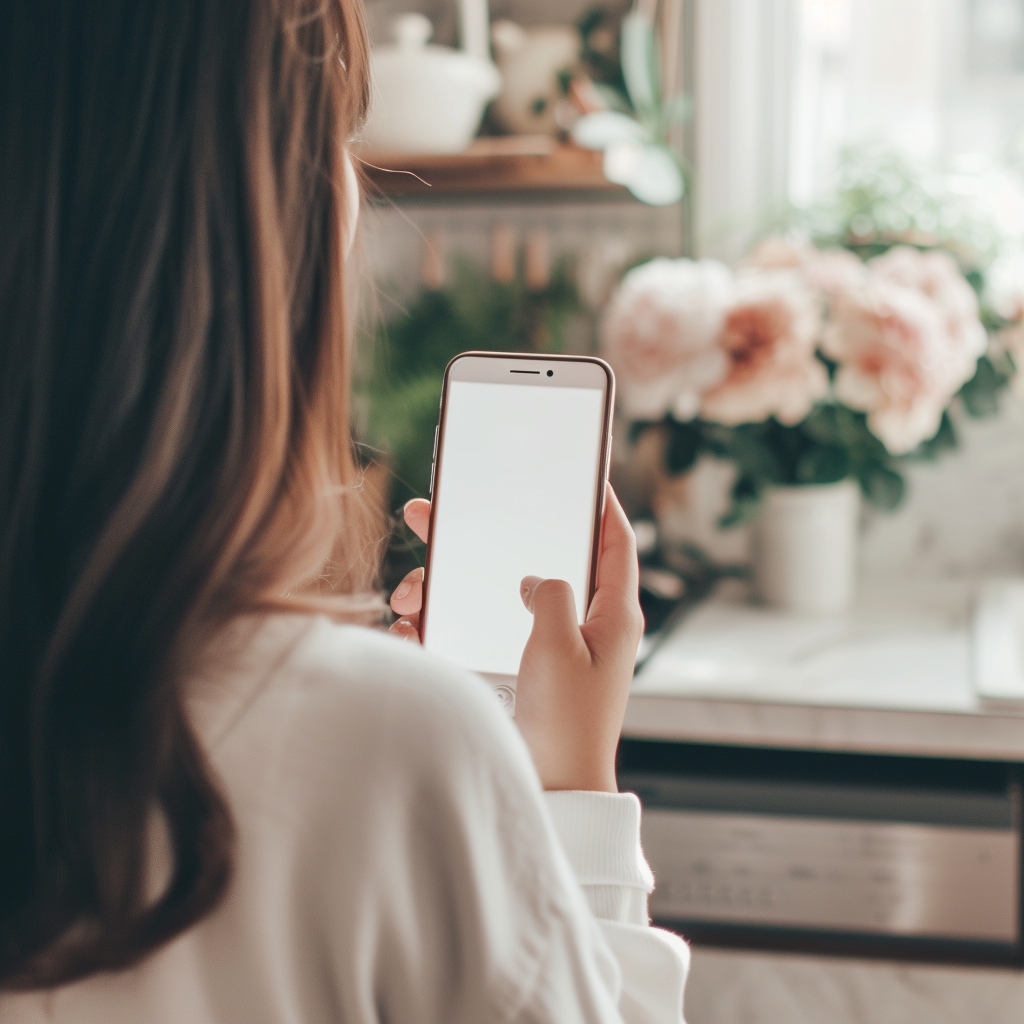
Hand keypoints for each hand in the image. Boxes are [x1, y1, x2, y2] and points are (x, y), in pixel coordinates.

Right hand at [388, 489, 643, 792]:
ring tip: (409, 594)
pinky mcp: (524, 667)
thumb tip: (536, 578)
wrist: (556, 787)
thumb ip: (553, 595)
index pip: (616, 542)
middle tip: (443, 512)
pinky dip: (447, 624)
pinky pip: (481, 630)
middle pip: (542, 558)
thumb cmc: (569, 722)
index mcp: (611, 612)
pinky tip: (411, 628)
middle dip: (495, 533)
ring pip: (500, 593)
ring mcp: (554, 645)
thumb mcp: (560, 645)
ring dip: (453, 586)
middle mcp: (585, 623)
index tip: (583, 473)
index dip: (602, 504)